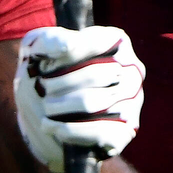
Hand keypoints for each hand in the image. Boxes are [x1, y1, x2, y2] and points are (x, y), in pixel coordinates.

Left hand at [13, 25, 143, 172]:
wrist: (44, 110)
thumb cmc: (45, 69)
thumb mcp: (39, 47)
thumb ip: (51, 40)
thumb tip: (69, 45)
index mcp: (116, 42)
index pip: (94, 43)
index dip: (63, 56)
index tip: (41, 64)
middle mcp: (132, 70)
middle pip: (94, 75)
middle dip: (57, 83)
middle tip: (40, 88)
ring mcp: (133, 102)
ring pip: (92, 103)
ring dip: (58, 106)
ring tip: (44, 106)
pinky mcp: (125, 130)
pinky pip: (99, 132)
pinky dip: (68, 129)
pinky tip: (50, 126)